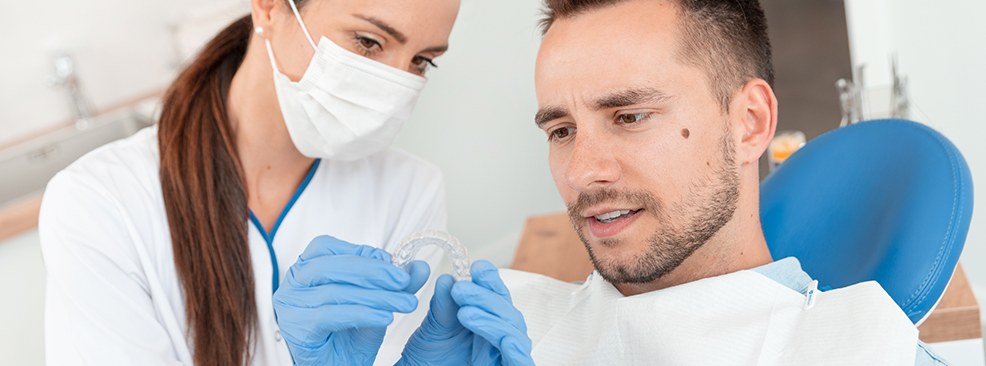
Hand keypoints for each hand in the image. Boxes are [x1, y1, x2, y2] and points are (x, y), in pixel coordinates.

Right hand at [273, 235, 429, 365]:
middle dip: (373, 272)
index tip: (393, 263)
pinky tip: (385, 317)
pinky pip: (331, 315)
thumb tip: (420, 267)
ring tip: (405, 303)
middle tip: (404, 280)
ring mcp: (289, 307)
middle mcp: (292, 284)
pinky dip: (362, 314)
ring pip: (335, 291)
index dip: (360, 252)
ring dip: (376, 296)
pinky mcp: (296, 329)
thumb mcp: (376, 304)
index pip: (326, 246)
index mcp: (305, 269)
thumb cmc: (349, 336)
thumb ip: (394, 284)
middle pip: (331, 266)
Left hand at [397, 260, 533, 365]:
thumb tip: (447, 279)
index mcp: (489, 321)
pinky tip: (506, 342)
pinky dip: (517, 353)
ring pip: (513, 335)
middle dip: (485, 298)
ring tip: (465, 314)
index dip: (490, 281)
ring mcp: (508, 356)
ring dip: (492, 322)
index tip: (477, 267)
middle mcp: (502, 337)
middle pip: (507, 313)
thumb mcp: (434, 332)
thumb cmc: (432, 361)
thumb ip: (442, 307)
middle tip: (460, 290)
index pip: (496, 296)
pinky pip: (522, 364)